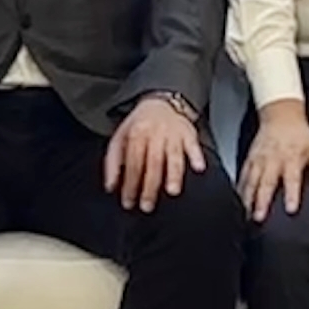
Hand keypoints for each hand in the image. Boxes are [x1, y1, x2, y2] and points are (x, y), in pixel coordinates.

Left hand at [104, 95, 208, 211]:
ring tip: (172, 191)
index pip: (133, 163)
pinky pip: (194, 145)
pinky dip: (196, 157)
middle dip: (150, 185)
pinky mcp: (189, 134)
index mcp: (136, 134)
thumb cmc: (139, 126)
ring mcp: (173, 134)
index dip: (130, 184)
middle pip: (153, 162)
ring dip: (173, 174)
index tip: (128, 202)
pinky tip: (198, 168)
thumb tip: (110, 186)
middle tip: (147, 205)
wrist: (160, 103)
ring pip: (174, 155)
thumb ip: (113, 162)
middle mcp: (155, 134)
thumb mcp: (119, 138)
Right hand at [239, 102, 308, 221]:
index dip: (291, 194)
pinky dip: (240, 189)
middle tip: (260, 217)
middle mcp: (274, 160)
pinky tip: (239, 201)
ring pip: (251, 181)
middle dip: (262, 201)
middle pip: (267, 183)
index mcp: (292, 158)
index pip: (292, 179)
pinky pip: (243, 175)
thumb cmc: (300, 135)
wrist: (281, 115)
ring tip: (247, 214)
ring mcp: (259, 159)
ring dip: (248, 198)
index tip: (290, 209)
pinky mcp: (250, 158)